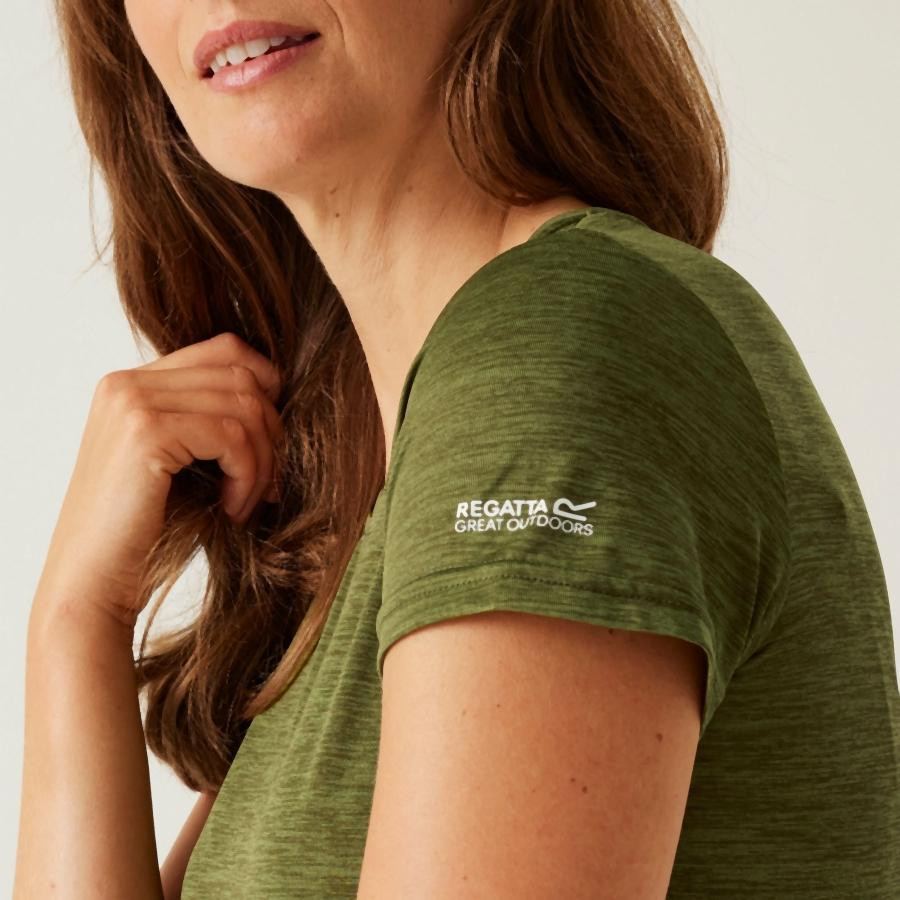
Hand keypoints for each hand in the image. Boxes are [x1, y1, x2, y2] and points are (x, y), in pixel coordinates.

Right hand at [36, 332, 282, 626]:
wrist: (93, 585)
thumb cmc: (146, 533)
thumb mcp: (185, 465)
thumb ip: (213, 422)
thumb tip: (282, 400)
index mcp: (133, 384)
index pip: (226, 350)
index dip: (266, 389)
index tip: (272, 444)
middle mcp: (127, 382)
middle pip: (241, 376)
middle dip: (271, 434)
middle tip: (270, 485)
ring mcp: (132, 401)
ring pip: (244, 407)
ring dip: (263, 461)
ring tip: (248, 503)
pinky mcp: (145, 431)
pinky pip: (232, 436)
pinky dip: (248, 476)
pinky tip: (233, 511)